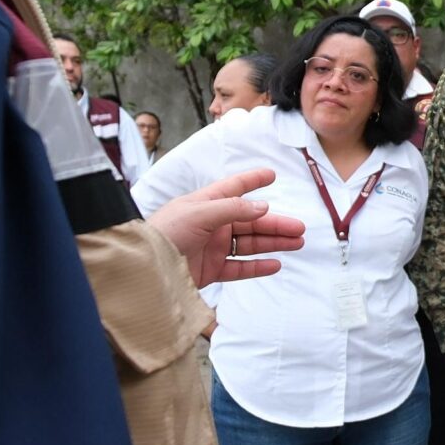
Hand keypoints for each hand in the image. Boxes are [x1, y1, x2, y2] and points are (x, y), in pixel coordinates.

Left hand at [144, 168, 305, 288]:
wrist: (145, 267)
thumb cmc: (164, 233)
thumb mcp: (199, 213)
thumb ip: (233, 209)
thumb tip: (263, 206)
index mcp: (206, 204)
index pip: (234, 188)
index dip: (252, 180)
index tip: (271, 175)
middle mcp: (211, 224)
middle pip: (250, 221)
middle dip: (275, 223)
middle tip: (299, 228)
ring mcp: (212, 247)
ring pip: (249, 243)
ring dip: (273, 242)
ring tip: (295, 243)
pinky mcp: (210, 270)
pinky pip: (239, 267)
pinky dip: (257, 266)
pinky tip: (275, 264)